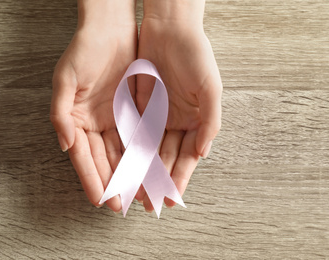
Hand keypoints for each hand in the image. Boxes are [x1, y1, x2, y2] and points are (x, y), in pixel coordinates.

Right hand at [50, 1, 136, 212]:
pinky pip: (137, 137)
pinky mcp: (131, 111)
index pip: (83, 156)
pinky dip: (142, 154)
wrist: (111, 29)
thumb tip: (66, 145)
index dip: (91, 178)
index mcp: (75, 120)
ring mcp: (113, 119)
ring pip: (122, 153)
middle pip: (103, 160)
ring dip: (129, 174)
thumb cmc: (84, 50)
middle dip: (112, 183)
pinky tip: (148, 169)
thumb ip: (60, 113)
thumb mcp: (65, 78)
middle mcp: (93, 124)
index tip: (100, 200)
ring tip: (138, 194)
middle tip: (121, 205)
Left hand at [136, 1, 222, 211]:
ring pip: (148, 150)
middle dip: (157, 181)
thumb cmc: (196, 55)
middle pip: (166, 158)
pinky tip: (124, 166)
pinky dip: (130, 150)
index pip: (187, 157)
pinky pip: (134, 133)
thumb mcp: (211, 88)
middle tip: (148, 203)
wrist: (169, 29)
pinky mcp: (140, 107)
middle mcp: (176, 122)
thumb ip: (210, 121)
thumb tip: (203, 153)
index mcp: (196, 121)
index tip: (171, 200)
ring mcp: (158, 116)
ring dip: (142, 171)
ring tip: (134, 191)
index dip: (179, 179)